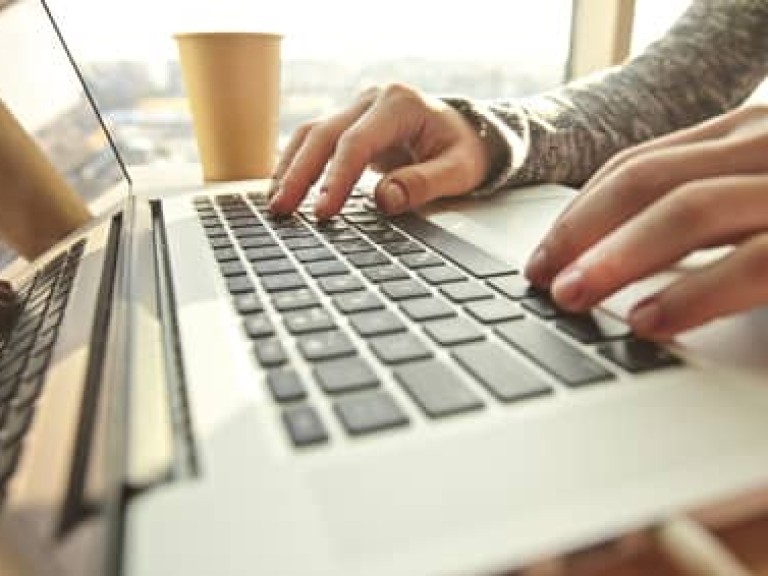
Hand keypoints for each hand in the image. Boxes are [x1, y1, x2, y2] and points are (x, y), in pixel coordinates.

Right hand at [269, 84, 490, 219]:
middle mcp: (372, 100)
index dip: (337, 178)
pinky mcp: (348, 125)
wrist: (467, 133)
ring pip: (311, 134)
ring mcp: (357, 110)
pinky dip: (296, 164)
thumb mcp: (459, 171)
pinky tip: (284, 188)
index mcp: (400, 104)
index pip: (357, 142)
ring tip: (275, 203)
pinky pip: (315, 142)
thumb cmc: (465, 151)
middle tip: (282, 210)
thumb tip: (384, 199)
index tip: (324, 212)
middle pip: (323, 134)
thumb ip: (423, 184)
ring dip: (290, 168)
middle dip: (299, 174)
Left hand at [524, 105, 767, 338]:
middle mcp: (767, 144)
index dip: (580, 211)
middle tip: (540, 277)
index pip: (641, 165)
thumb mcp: (755, 206)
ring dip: (618, 257)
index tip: (542, 255)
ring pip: (689, 209)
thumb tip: (613, 258)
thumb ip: (704, 218)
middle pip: (649, 179)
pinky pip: (752, 262)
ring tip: (573, 297)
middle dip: (581, 230)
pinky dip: (692, 294)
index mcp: (745, 135)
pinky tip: (649, 321)